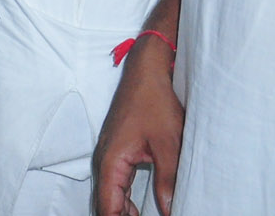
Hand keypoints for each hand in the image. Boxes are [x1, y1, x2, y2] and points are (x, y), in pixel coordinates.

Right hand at [93, 35, 182, 215]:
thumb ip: (168, 180)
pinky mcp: (118, 149)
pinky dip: (122, 196)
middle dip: (118, 215)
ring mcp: (110, 153)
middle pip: (105, 200)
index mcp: (112, 159)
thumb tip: (168, 209)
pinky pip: (115, 180)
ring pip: (110, 191)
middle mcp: (105, 158)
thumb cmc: (154, 102)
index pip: (108, 205)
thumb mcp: (168, 145)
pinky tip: (134, 207)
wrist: (147, 73)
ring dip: (120, 209)